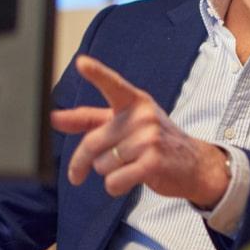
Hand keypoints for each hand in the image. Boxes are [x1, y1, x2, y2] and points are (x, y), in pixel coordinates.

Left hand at [51, 55, 229, 207]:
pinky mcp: (153, 162)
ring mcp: (150, 138)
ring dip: (108, 173)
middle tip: (77, 174)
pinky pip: (114, 181)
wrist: (195, 164)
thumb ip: (89, 121)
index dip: (96, 73)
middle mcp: (143, 116)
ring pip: (102, 165)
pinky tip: (130, 181)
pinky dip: (116, 187)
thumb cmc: (154, 142)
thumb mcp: (125, 125)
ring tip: (128, 166)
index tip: (81, 62)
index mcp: (135, 102)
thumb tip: (54, 119)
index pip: (113, 85)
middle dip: (81, 163)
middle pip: (92, 143)